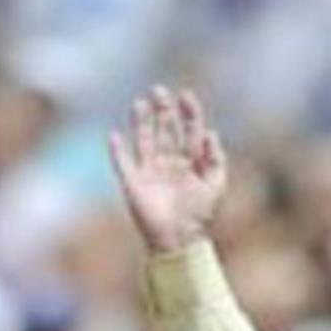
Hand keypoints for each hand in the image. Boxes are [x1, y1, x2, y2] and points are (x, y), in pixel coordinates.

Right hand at [109, 85, 226, 254]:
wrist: (180, 239)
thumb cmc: (201, 214)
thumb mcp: (216, 184)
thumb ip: (216, 158)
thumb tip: (210, 132)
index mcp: (190, 160)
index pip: (189, 129)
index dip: (188, 111)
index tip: (185, 95)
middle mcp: (169, 161)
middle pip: (165, 129)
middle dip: (163, 109)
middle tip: (159, 91)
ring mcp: (150, 171)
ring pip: (144, 139)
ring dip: (141, 121)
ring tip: (140, 102)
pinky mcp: (133, 184)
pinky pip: (122, 164)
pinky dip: (117, 151)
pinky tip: (114, 135)